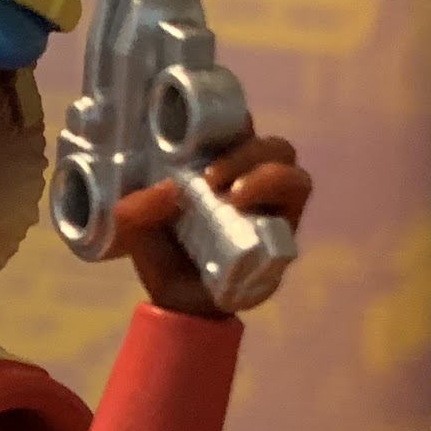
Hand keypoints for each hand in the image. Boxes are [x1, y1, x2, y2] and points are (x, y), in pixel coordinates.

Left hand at [112, 133, 311, 318]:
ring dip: (267, 176)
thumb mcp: (133, 228)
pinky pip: (297, 209)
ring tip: (232, 195)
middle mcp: (253, 183)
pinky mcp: (283, 238)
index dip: (234, 122)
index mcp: (221, 167)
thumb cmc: (160, 255)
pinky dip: (275, 198)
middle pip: (275, 148)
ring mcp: (273, 211)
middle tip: (210, 177)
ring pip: (295, 175)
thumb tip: (169, 188)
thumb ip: (137, 207)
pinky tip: (244, 209)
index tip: (201, 135)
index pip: (242, 130)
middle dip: (248, 154)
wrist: (176, 308)